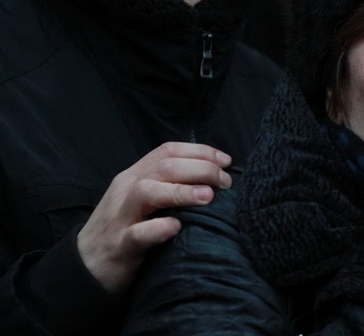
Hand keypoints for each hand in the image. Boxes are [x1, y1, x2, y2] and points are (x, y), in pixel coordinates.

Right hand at [77, 142, 232, 293]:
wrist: (84, 265)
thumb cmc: (124, 229)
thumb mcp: (143, 200)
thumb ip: (168, 184)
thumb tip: (212, 175)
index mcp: (134, 175)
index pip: (168, 151)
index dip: (200, 152)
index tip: (226, 161)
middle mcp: (126, 190)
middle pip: (164, 167)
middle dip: (201, 168)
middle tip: (225, 182)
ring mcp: (120, 217)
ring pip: (147, 191)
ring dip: (181, 191)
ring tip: (208, 197)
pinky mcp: (119, 246)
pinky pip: (137, 234)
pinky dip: (158, 228)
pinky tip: (177, 227)